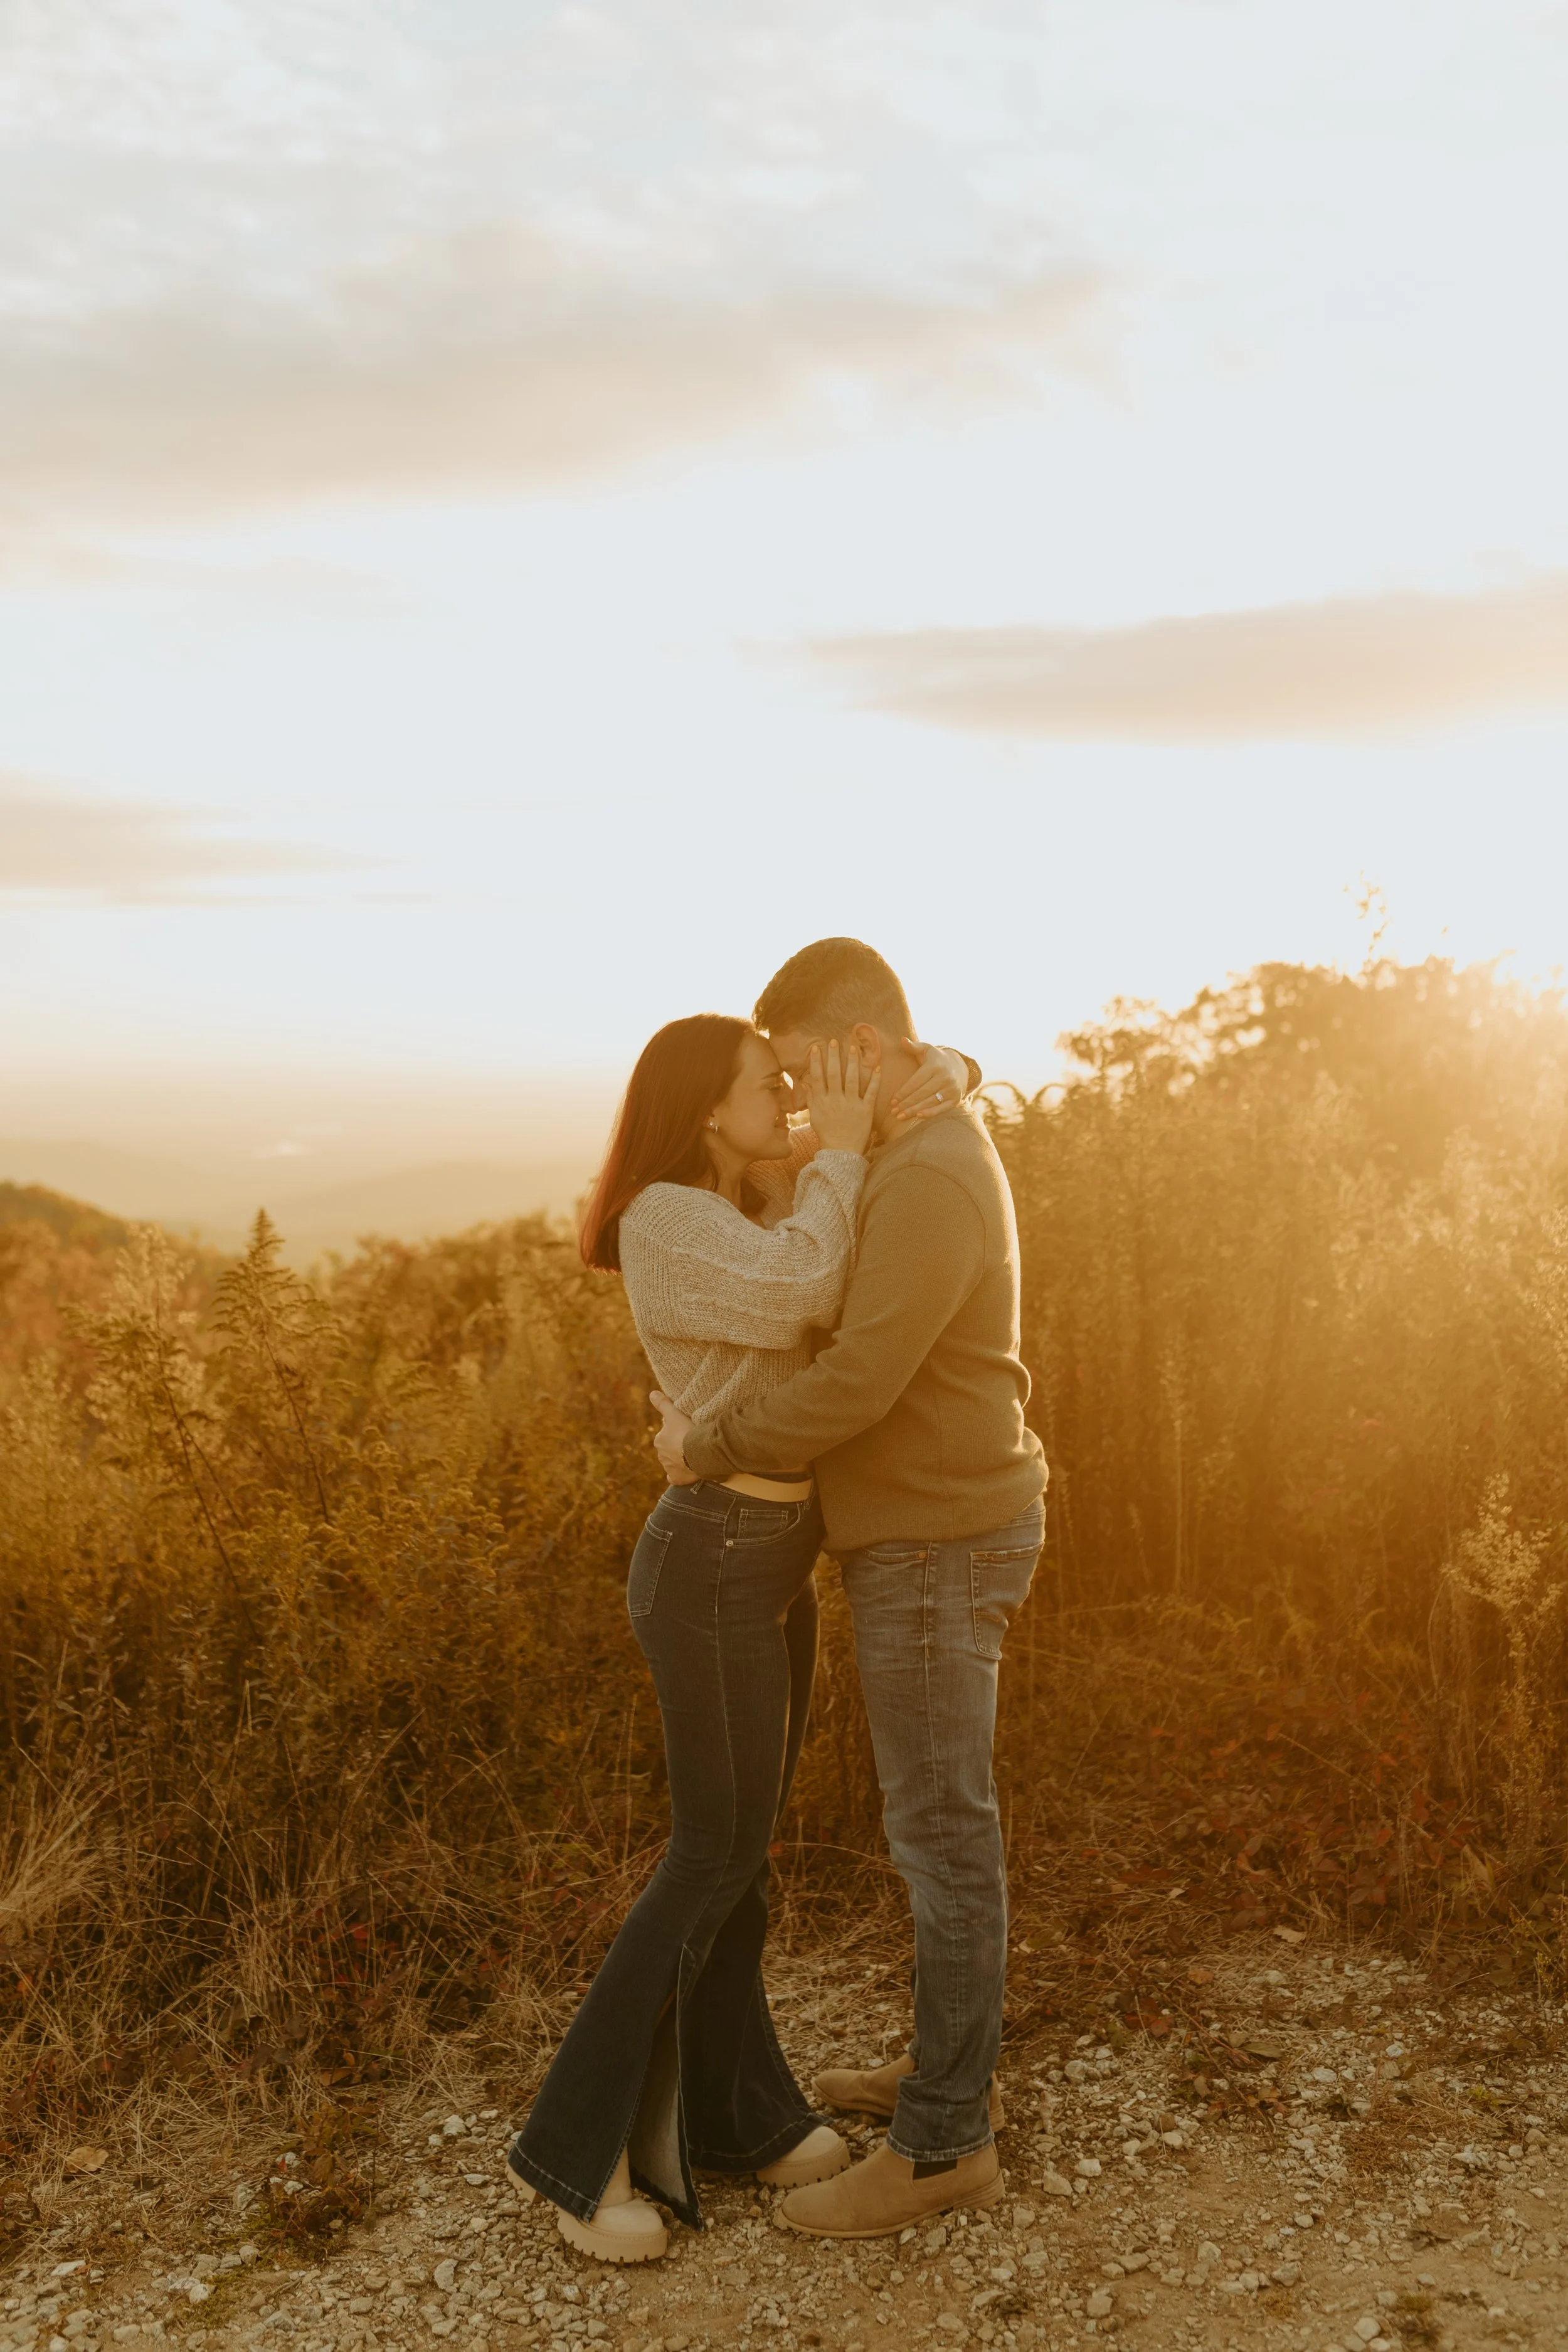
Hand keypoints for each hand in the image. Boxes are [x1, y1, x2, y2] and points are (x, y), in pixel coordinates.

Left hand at [650, 1390, 699, 1484]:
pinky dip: (679, 1475)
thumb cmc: (686, 1431)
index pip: (666, 1435)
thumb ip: (663, 1404)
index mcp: (659, 1440)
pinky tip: (685, 1472)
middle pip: (669, 1449)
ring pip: (673, 1462)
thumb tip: (652, 1394)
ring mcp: (669, 1469)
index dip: (677, 1431)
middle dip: (677, 1446)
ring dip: (680, 1460)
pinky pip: (676, 1477)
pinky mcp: (677, 1479)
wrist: (699, 1452)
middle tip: (692, 1442)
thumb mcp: (674, 1413)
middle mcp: (661, 1456)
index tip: (687, 1430)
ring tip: (693, 1455)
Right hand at [803, 1036, 879, 1154]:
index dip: (816, 1062)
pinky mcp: (866, 1110)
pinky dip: (875, 1080)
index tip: (816, 1048)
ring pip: (852, 1080)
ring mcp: (851, 1105)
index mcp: (822, 1102)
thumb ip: (812, 1098)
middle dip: (834, 1057)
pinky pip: (871, 1092)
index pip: (818, 1078)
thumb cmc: (827, 1133)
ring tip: (853, 1048)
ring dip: (852, 1063)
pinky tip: (877, 1067)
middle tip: (834, 1041)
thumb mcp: (815, 1116)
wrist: (841, 1152)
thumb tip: (805, 1082)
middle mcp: (836, 1101)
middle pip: (834, 1075)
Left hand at [890, 1041, 969, 1122]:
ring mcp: (951, 1089)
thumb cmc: (936, 1059)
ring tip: (900, 1116)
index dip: (903, 1092)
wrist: (960, 1067)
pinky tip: (918, 1116)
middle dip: (906, 1104)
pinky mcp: (956, 1099)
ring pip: (930, 1102)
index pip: (916, 1081)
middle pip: (921, 1094)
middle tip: (893, 1112)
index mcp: (935, 1066)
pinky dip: (930, 1113)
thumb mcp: (926, 1049)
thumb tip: (901, 1040)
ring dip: (914, 1111)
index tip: (892, 1100)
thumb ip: (913, 1046)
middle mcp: (945, 1077)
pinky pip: (941, 1109)